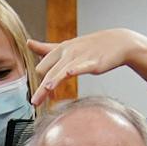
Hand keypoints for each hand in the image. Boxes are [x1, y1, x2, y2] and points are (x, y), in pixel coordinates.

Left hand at [27, 28, 145, 104]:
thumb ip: (46, 48)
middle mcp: (67, 52)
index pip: (42, 67)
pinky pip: (81, 66)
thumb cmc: (91, 46)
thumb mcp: (67, 45)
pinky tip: (68, 73)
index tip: (40, 97)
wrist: (118, 42)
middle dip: (41, 88)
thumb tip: (28, 43)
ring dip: (52, 81)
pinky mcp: (93, 62)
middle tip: (35, 103)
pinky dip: (74, 69)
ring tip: (44, 92)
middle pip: (48, 71)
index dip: (39, 82)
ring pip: (61, 71)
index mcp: (60, 49)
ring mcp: (80, 57)